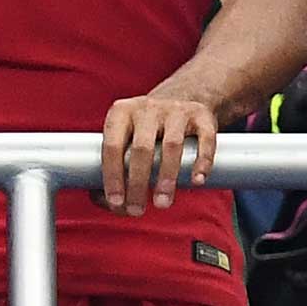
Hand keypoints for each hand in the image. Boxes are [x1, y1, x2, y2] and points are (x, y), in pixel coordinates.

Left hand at [100, 90, 217, 214]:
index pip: (112, 145)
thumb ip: (115, 164)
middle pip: (141, 148)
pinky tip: (197, 181)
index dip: (112, 175)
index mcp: (121, 112)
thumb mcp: (126, 134)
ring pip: (171, 145)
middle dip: (137, 182)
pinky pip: (205, 139)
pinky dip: (202, 161)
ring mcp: (175, 110)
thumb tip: (101, 200)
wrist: (182, 95)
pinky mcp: (201, 115)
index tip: (116, 202)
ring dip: (166, 177)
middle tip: (137, 210)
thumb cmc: (147, 126)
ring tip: (162, 203)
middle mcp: (146, 107)